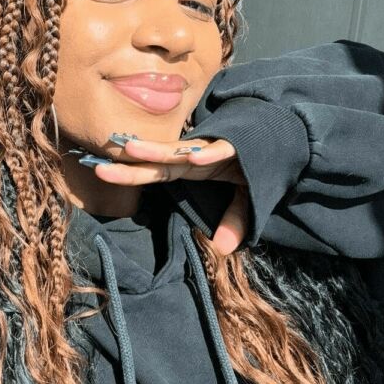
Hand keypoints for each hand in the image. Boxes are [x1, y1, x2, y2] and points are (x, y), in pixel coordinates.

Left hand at [87, 136, 250, 255]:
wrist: (284, 134)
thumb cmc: (254, 162)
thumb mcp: (245, 198)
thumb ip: (233, 221)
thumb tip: (222, 249)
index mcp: (192, 167)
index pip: (155, 173)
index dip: (130, 174)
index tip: (100, 172)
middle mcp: (197, 156)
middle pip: (159, 161)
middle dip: (131, 163)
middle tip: (99, 167)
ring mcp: (216, 148)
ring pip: (182, 150)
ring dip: (158, 151)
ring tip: (132, 150)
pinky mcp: (239, 144)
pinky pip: (223, 149)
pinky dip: (210, 153)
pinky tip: (195, 156)